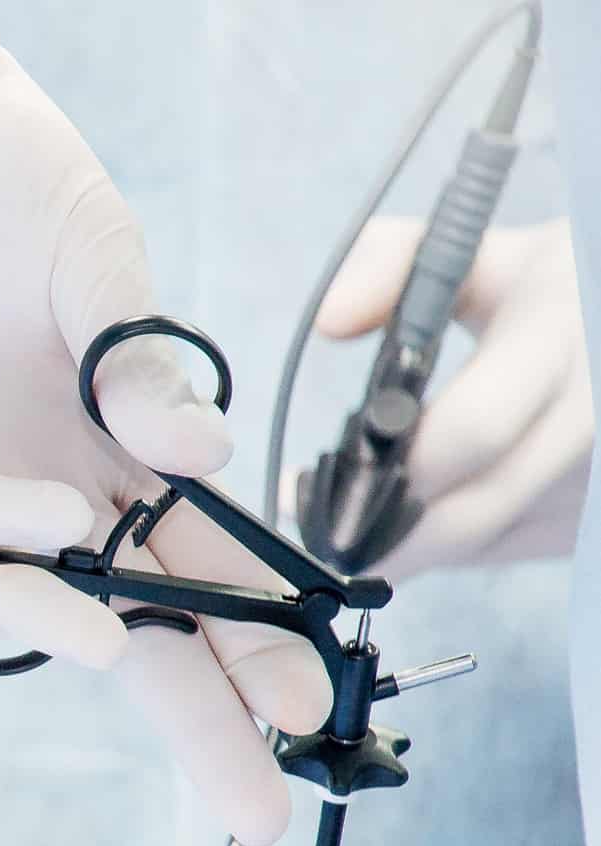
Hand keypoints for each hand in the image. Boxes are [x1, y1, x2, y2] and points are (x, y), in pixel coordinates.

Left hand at [0, 17, 328, 845]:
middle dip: (190, 709)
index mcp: (108, 448)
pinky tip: (53, 521)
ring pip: (22, 590)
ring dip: (80, 631)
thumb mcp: (97, 265)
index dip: (250, 640)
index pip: (194, 571)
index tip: (310, 704)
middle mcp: (37, 480)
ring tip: (136, 654)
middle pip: (125, 620)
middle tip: (251, 805)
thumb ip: (146, 371)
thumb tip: (202, 462)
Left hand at [306, 216, 592, 577]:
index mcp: (558, 338)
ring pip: (480, 544)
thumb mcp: (477, 253)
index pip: (473, 430)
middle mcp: (589, 418)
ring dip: (408, 546)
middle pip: (471, 513)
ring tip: (348, 522)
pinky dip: (450, 544)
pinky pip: (503, 551)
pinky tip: (413, 518)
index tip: (316, 482)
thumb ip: (388, 263)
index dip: (391, 470)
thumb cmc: (541, 288)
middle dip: (380, 534)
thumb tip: (331, 321)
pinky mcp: (590, 522)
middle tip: (314, 533)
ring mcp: (594, 481)